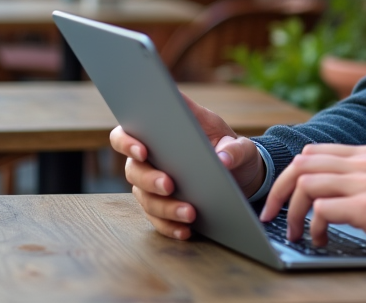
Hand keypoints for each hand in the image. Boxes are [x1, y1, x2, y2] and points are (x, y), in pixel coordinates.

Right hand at [108, 93, 265, 239]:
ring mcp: (151, 188)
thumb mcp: (238, 144)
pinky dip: (171, 226)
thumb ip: (235, 148)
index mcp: (158, 135)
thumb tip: (223, 159)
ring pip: (146, 199)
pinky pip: (158, 221)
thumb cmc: (229, 150)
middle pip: (133, 170)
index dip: (127, 142)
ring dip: (166, 207)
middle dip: (150, 179)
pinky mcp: (161, 210)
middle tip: (169, 185)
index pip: (126, 135)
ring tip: (190, 213)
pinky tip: (186, 230)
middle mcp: (148, 162)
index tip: (143, 150)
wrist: (239, 177)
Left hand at [259, 143, 365, 260]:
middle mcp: (364, 162)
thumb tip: (315, 186)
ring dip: (294, 212)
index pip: (312, 152)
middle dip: (280, 191)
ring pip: (307, 184)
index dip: (288, 175)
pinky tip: (320, 239)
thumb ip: (355, 176)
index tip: (280, 197)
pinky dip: (313, 226)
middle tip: (273, 214)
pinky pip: (322, 209)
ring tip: (297, 232)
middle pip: (302, 164)